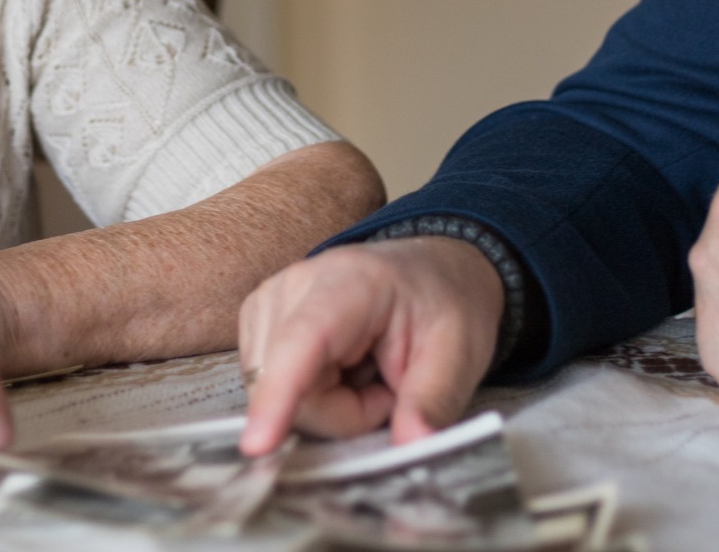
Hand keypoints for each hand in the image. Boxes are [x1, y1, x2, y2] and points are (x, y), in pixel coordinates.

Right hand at [238, 236, 505, 456]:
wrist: (427, 273)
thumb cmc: (442, 306)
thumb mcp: (459, 354)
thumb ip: (434, 401)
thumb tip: (413, 445)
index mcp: (351, 282)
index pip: (302, 340)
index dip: (278, 393)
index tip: (259, 444)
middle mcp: (295, 283)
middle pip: (285, 384)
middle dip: (338, 413)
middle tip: (386, 392)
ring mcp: (269, 299)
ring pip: (271, 391)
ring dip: (323, 405)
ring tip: (365, 377)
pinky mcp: (258, 319)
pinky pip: (267, 385)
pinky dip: (307, 396)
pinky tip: (338, 373)